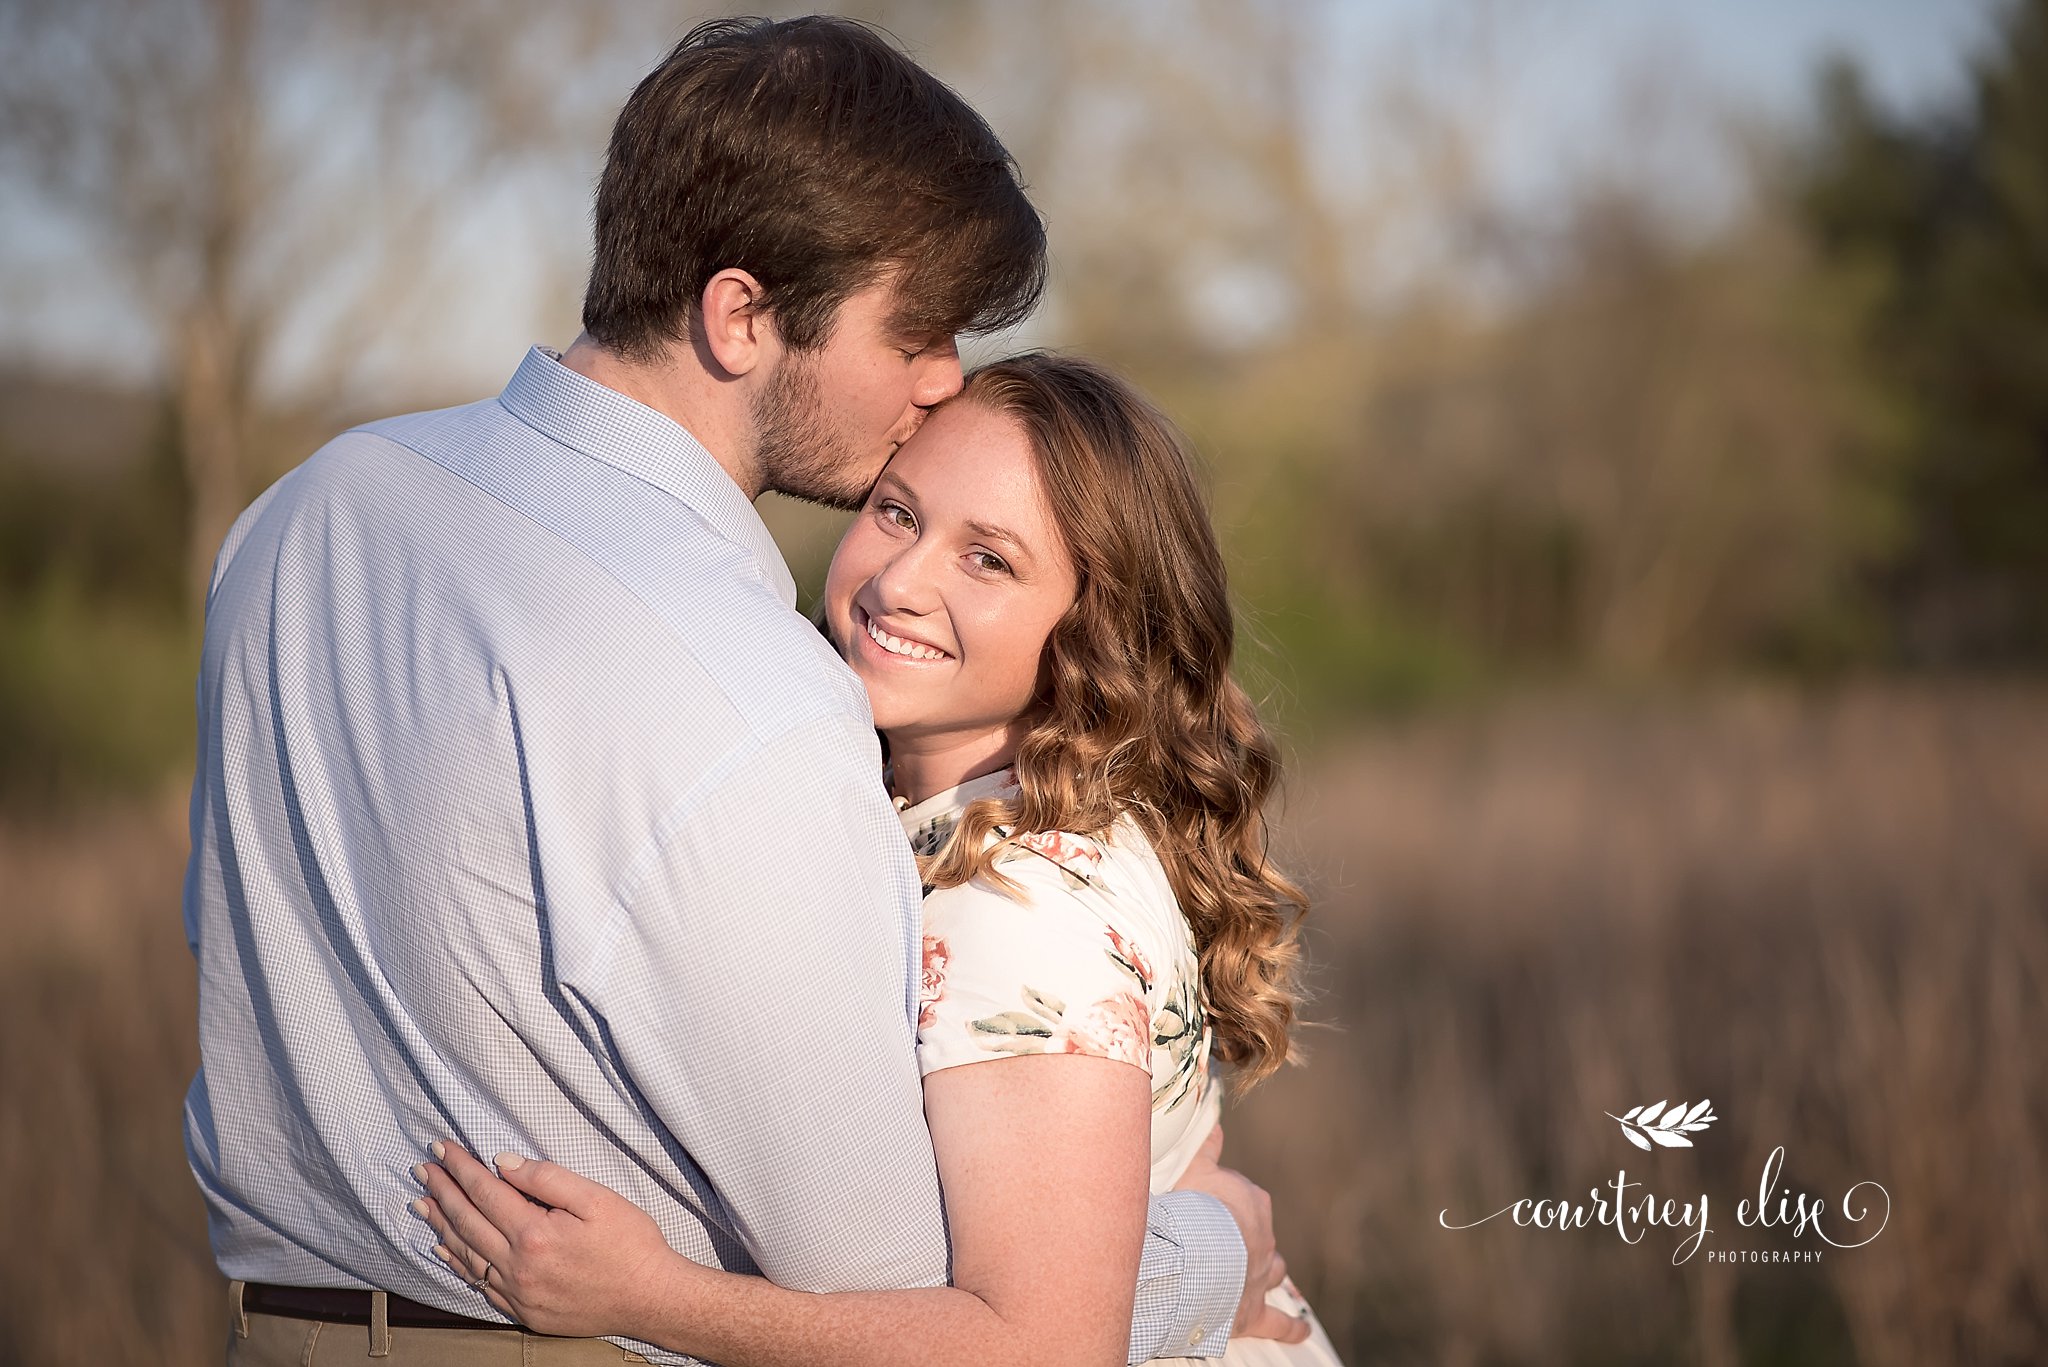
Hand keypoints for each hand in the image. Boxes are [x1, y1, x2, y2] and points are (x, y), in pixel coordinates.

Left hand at [411, 1140, 683, 1338]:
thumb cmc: (631, 1244)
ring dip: (441, 1225)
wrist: (650, 1299)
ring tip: (422, 1204)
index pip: (485, 1191)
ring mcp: (517, 1293)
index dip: (460, 1168)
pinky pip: (479, 1285)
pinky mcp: (523, 1311)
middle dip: (442, 1191)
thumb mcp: (597, 1198)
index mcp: (534, 1233)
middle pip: (467, 1221)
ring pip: (466, 1254)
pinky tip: (446, 1249)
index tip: (442, 1148)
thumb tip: (502, 1163)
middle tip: (422, 1170)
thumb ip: (547, 1178)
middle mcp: (518, 1266)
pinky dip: (458, 1264)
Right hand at [1173, 1126, 1308, 1343]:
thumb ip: (1205, 1145)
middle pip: (1260, 1235)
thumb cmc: (1190, 1208)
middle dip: (1248, 1238)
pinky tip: (1303, 1330)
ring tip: (1265, 1276)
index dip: (1225, 1204)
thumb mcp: (1193, 1168)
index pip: (1243, 1199)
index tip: (1207, 1207)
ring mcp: (1261, 1275)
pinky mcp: (1253, 1311)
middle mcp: (1263, 1238)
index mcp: (1250, 1202)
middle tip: (1225, 1241)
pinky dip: (1292, 1327)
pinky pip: (1279, 1322)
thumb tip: (1215, 1116)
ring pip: (1274, 1272)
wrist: (1195, 1255)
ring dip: (1269, 1273)